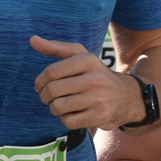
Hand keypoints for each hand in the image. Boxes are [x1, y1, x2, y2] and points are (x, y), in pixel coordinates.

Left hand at [30, 35, 147, 129]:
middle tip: (49, 97)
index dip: (39, 81)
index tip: (40, 85)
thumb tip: (32, 40)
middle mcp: (95, 79)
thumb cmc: (96, 75)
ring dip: (54, 108)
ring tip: (61, 105)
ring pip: (58, 107)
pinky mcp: (101, 116)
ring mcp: (99, 99)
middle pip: (52, 90)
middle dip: (45, 96)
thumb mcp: (81, 57)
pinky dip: (66, 119)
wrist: (129, 97)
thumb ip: (56, 48)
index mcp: (88, 61)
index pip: (51, 72)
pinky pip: (68, 121)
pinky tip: (73, 113)